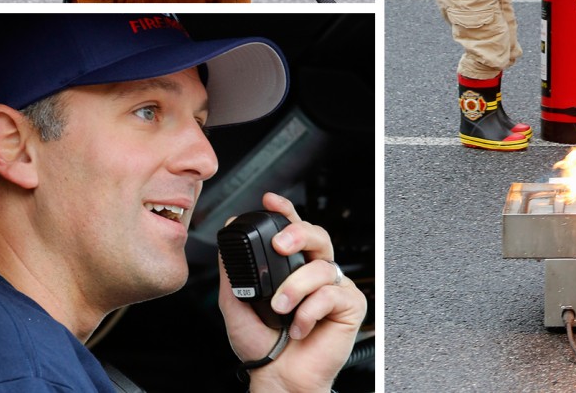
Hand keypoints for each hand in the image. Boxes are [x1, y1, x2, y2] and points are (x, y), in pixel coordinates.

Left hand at [218, 192, 366, 392]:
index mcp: (291, 266)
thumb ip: (233, 273)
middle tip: (280, 246)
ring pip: (322, 266)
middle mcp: (314, 271)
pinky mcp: (350, 305)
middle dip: (298, 233)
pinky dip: (311, 310)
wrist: (278, 379)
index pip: (293, 229)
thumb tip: (226, 241)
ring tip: (280, 309)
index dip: (286, 211)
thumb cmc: (261, 346)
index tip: (270, 201)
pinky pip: (332, 293)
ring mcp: (334, 287)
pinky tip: (299, 327)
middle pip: (317, 234)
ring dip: (296, 287)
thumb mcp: (236, 304)